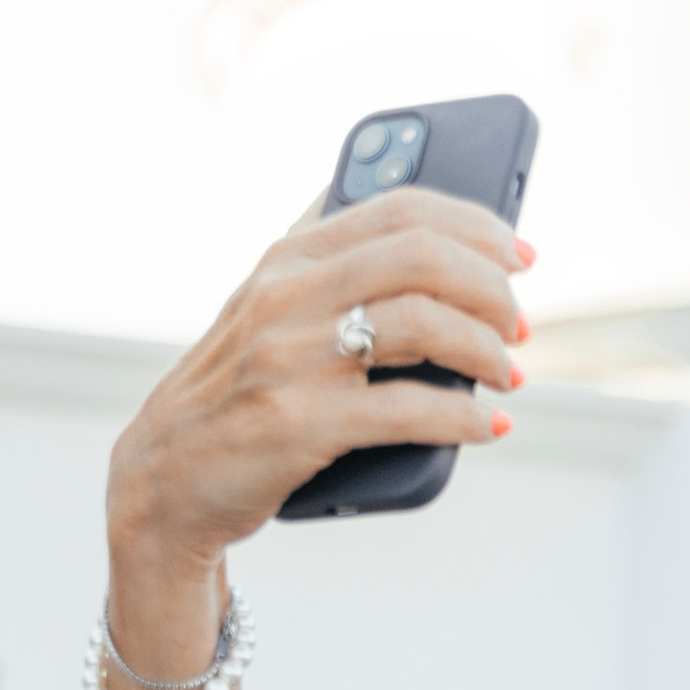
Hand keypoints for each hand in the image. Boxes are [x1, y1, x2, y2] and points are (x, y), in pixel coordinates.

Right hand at [106, 189, 531, 611]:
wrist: (167, 480)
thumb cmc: (236, 394)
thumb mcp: (265, 308)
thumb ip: (322, 263)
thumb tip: (403, 221)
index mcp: (289, 257)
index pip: (399, 210)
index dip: (476, 224)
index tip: (522, 254)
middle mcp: (289, 295)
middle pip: (421, 258)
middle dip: (492, 289)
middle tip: (521, 325)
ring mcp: (292, 358)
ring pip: (422, 325)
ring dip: (486, 352)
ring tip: (510, 377)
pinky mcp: (300, 425)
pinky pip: (406, 411)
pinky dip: (462, 419)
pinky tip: (488, 426)